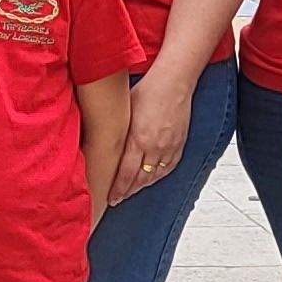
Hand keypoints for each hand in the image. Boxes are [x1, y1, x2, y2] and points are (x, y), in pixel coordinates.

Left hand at [109, 71, 194, 207]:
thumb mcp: (125, 112)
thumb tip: (102, 143)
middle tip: (118, 199)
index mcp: (138, 140)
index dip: (118, 189)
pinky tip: (151, 178)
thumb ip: (116, 131)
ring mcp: (169, 147)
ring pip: (154, 176)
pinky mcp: (179, 144)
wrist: (174, 82)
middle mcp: (155, 148)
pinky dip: (158, 176)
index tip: (111, 198)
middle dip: (128, 191)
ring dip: (142, 186)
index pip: (126, 174)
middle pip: (140, 179)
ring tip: (132, 191)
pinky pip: (169, 167)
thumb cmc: (147, 91)